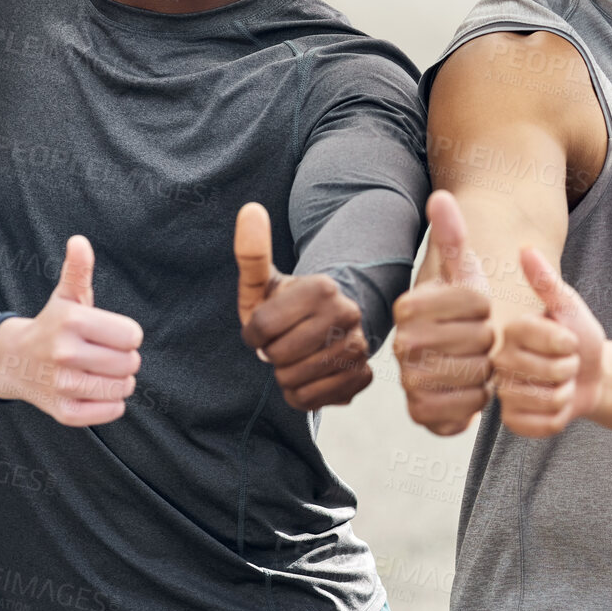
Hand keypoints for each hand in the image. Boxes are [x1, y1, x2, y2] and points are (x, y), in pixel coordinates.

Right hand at [0, 236, 143, 426]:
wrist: (13, 361)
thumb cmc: (52, 325)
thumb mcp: (66, 296)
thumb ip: (78, 269)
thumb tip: (79, 241)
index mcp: (71, 322)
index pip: (132, 336)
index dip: (126, 336)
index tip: (109, 334)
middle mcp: (64, 353)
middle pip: (130, 363)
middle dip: (124, 359)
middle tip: (103, 354)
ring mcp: (62, 385)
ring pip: (123, 388)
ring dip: (119, 382)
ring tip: (99, 372)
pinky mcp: (63, 411)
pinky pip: (110, 411)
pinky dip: (110, 404)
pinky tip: (95, 391)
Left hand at [236, 202, 373, 410]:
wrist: (327, 327)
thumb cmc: (287, 305)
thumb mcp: (264, 281)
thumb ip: (252, 251)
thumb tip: (249, 210)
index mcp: (321, 287)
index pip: (259, 329)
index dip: (253, 333)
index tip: (265, 326)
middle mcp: (348, 314)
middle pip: (277, 356)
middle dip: (270, 354)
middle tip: (284, 341)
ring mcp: (360, 347)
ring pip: (293, 380)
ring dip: (285, 375)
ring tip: (297, 357)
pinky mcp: (363, 376)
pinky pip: (312, 400)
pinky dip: (302, 394)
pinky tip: (310, 375)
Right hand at [393, 190, 495, 435]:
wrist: (460, 363)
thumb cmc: (464, 313)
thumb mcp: (464, 273)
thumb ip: (453, 237)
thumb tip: (440, 196)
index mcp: (409, 305)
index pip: (476, 300)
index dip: (487, 305)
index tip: (476, 309)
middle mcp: (400, 343)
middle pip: (478, 339)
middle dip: (489, 340)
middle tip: (478, 340)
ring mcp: (407, 380)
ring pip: (473, 373)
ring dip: (486, 369)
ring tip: (476, 362)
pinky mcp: (420, 413)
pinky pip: (463, 409)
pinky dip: (476, 400)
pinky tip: (471, 389)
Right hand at [492, 247, 603, 437]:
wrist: (591, 375)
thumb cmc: (579, 337)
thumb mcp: (569, 307)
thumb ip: (546, 282)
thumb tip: (526, 249)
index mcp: (511, 330)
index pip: (552, 340)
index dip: (571, 344)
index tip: (568, 340)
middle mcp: (500, 361)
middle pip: (551, 372)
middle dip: (571, 369)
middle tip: (564, 363)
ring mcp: (504, 393)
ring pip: (549, 399)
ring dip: (566, 393)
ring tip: (560, 383)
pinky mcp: (512, 421)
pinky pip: (544, 424)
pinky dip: (560, 417)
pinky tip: (554, 405)